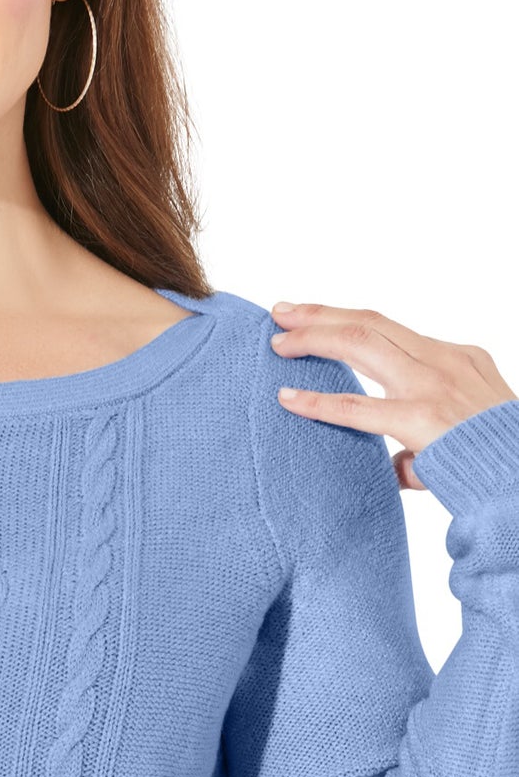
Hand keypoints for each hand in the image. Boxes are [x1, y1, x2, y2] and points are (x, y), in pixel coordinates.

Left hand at [268, 300, 516, 490]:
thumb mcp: (469, 427)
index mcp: (457, 357)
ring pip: (360, 343)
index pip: (390, 328)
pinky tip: (288, 398)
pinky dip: (317, 402)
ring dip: (314, 338)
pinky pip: (356, 407)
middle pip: (370, 322)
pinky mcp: (420, 419)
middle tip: (282, 311)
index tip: (313, 315)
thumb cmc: (499, 458)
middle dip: (321, 314)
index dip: (346, 319)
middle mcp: (444, 361)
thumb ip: (429, 436)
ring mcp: (432, 385)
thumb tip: (402, 465)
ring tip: (279, 341)